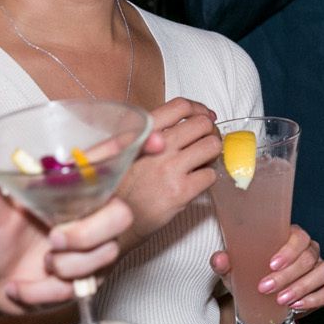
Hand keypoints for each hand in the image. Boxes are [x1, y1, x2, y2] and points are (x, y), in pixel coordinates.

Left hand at [0, 146, 134, 316]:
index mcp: (71, 189)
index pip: (113, 162)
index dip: (142, 148)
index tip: (159, 143)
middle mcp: (87, 215)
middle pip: (121, 216)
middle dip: (89, 233)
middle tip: (53, 241)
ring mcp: (90, 249)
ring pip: (105, 254)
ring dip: (66, 267)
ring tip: (36, 266)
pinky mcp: (84, 280)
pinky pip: (81, 286)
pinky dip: (44, 292)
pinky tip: (19, 289)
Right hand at [116, 98, 220, 248]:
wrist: (111, 218)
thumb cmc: (122, 184)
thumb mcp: (127, 148)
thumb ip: (152, 132)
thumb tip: (190, 119)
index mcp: (143, 131)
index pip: (180, 106)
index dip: (199, 109)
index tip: (206, 117)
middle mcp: (156, 145)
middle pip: (202, 124)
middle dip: (210, 132)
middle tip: (207, 142)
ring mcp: (169, 168)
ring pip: (212, 146)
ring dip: (213, 153)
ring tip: (203, 162)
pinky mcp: (180, 191)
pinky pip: (210, 175)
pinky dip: (208, 176)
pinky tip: (197, 181)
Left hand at [211, 223, 323, 315]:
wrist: (258, 299)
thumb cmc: (250, 276)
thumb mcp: (235, 270)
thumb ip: (225, 263)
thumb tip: (219, 258)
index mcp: (291, 238)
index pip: (299, 236)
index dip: (289, 250)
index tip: (271, 265)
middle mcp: (309, 251)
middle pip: (309, 256)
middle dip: (288, 274)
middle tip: (266, 288)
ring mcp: (319, 269)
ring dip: (303, 286)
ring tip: (282, 300)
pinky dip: (315, 299)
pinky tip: (296, 306)